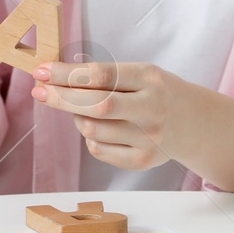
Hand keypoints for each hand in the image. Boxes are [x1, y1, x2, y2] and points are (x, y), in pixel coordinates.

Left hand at [30, 61, 185, 171]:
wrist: (194, 123)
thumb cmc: (157, 92)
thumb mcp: (140, 74)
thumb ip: (104, 76)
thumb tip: (54, 77)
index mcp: (150, 80)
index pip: (101, 76)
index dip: (66, 74)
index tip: (42, 71)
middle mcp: (153, 109)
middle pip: (96, 105)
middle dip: (60, 97)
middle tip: (39, 89)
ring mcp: (149, 139)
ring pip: (92, 130)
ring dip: (76, 117)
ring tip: (79, 108)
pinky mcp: (142, 161)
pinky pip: (98, 149)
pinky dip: (89, 136)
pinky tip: (97, 126)